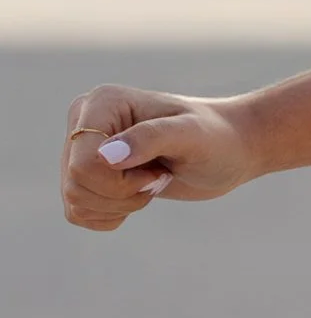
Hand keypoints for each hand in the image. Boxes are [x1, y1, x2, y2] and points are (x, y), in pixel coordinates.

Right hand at [60, 82, 260, 232]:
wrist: (228, 151)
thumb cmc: (216, 138)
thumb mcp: (193, 135)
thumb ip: (153, 138)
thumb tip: (107, 156)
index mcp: (101, 103)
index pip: (83, 163)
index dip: (121, 182)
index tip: (159, 169)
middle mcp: (83, 122)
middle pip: (76, 184)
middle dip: (124, 194)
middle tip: (159, 177)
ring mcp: (83, 149)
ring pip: (75, 201)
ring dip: (120, 205)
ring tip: (152, 181)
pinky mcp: (89, 175)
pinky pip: (78, 213)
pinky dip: (111, 215)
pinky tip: (138, 194)